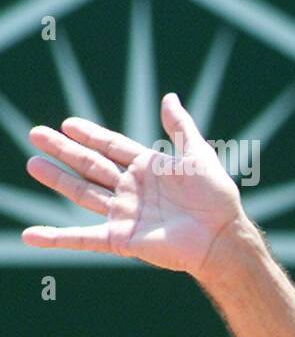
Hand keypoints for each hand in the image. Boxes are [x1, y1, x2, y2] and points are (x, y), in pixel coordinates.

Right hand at [22, 93, 247, 281]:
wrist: (221, 235)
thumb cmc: (216, 196)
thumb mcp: (198, 154)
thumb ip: (181, 127)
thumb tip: (169, 97)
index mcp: (148, 168)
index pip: (112, 147)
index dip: (91, 135)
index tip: (68, 124)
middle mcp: (132, 190)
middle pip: (91, 166)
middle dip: (65, 150)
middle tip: (37, 134)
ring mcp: (124, 214)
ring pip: (83, 193)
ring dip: (57, 180)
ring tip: (33, 163)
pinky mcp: (121, 238)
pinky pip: (83, 238)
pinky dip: (56, 239)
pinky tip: (31, 236)